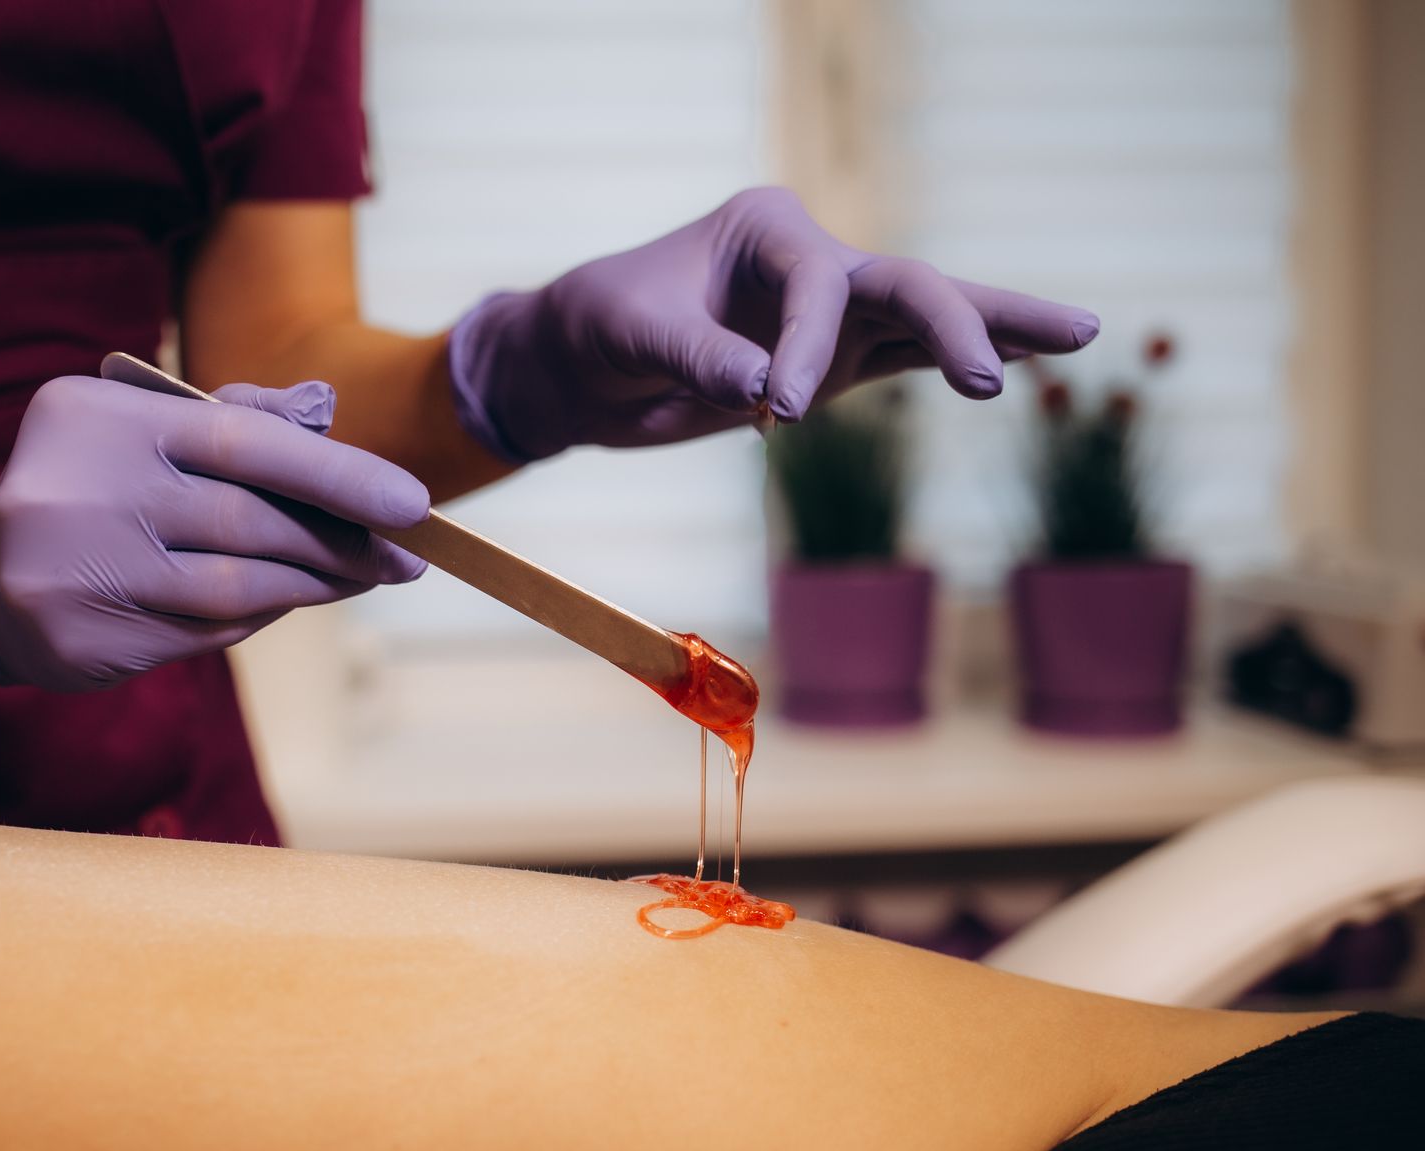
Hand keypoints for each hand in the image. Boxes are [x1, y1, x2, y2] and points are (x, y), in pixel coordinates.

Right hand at [0, 377, 428, 690]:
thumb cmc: (90, 484)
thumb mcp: (143, 426)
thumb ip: (233, 416)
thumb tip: (327, 414)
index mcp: (104, 421)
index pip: (244, 442)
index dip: (338, 475)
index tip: (412, 505)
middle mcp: (83, 494)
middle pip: (250, 525)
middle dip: (341, 543)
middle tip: (402, 556)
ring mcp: (75, 575)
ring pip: (235, 590)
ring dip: (311, 586)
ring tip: (357, 578)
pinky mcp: (81, 643)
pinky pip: (205, 634)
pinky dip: (257, 618)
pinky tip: (284, 601)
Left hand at [448, 187, 1099, 461]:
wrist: (579, 367)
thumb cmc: (596, 326)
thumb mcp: (629, 331)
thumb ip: (695, 354)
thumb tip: (766, 390)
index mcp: (765, 228)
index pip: (819, 282)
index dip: (809, 346)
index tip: (782, 407)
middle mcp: (810, 262)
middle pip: (906, 283)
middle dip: (955, 325)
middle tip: (994, 376)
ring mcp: (833, 315)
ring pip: (927, 316)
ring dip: (997, 330)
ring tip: (1085, 333)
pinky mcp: (836, 364)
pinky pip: (908, 359)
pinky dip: (958, 360)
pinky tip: (1025, 364)